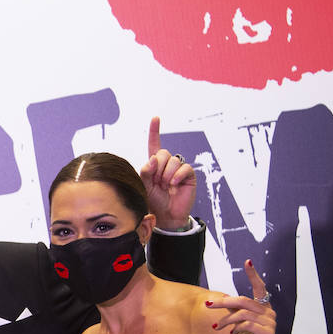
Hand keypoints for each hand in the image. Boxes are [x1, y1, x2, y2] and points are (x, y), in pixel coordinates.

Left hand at [139, 116, 196, 230]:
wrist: (165, 216)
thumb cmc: (153, 200)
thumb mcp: (144, 185)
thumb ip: (145, 171)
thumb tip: (152, 159)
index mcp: (155, 164)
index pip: (154, 145)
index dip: (155, 131)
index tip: (155, 118)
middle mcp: (167, 164)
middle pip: (163, 154)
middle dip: (158, 168)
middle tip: (158, 182)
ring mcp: (178, 169)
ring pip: (173, 161)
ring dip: (166, 175)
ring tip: (166, 186)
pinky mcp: (188, 176)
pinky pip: (183, 168)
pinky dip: (177, 176)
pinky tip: (174, 185)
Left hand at [206, 260, 275, 333]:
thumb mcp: (239, 323)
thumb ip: (234, 310)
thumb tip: (222, 299)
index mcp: (263, 308)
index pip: (260, 288)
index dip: (253, 275)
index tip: (248, 261)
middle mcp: (269, 313)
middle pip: (243, 300)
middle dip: (223, 302)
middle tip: (208, 305)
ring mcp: (270, 323)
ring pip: (242, 314)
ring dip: (226, 320)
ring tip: (218, 327)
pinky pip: (247, 325)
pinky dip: (236, 328)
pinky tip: (232, 333)